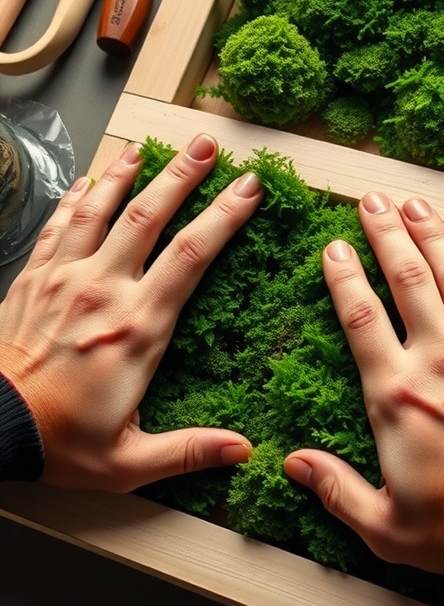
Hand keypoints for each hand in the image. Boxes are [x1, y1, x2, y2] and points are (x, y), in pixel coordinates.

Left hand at [0, 134, 262, 490]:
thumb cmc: (57, 443)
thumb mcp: (129, 461)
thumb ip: (189, 450)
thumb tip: (243, 450)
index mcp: (137, 328)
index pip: (192, 256)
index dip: (225, 216)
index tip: (250, 188)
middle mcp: (102, 291)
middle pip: (149, 216)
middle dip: (182, 175)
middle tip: (205, 144)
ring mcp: (63, 279)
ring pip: (99, 210)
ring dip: (125, 174)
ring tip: (145, 149)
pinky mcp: (32, 280)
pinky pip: (57, 226)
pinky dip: (74, 200)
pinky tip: (85, 182)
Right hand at [285, 193, 443, 573]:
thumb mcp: (382, 523)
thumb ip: (334, 488)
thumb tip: (291, 464)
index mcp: (396, 396)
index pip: (362, 318)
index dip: (345, 277)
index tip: (333, 246)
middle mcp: (439, 362)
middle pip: (408, 281)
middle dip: (387, 235)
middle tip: (372, 200)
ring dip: (431, 236)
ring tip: (414, 204)